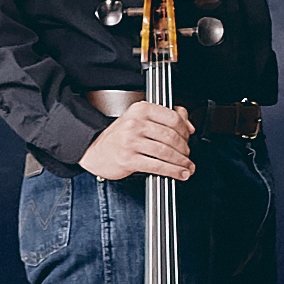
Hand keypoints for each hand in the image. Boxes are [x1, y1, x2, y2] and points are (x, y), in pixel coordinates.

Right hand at [78, 101, 194, 181]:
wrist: (95, 151)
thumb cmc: (120, 136)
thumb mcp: (140, 119)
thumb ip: (166, 117)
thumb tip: (189, 124)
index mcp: (140, 110)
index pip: (173, 118)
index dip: (185, 130)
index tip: (189, 138)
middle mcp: (134, 123)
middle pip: (172, 136)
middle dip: (185, 149)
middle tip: (188, 155)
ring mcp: (130, 141)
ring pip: (166, 152)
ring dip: (182, 162)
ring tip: (187, 166)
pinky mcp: (128, 159)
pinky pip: (157, 166)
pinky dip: (173, 171)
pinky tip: (180, 173)